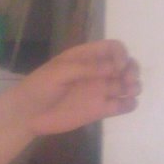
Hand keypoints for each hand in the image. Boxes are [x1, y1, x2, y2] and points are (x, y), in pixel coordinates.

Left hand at [14, 40, 141, 137]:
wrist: (28, 114)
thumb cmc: (39, 87)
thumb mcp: (59, 72)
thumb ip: (86, 68)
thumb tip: (115, 67)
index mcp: (86, 57)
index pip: (113, 48)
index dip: (120, 55)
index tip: (117, 68)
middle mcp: (97, 72)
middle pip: (125, 65)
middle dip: (132, 69)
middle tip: (128, 81)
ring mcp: (99, 91)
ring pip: (127, 84)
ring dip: (134, 86)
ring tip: (129, 92)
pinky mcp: (100, 110)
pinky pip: (122, 105)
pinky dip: (130, 104)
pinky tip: (127, 104)